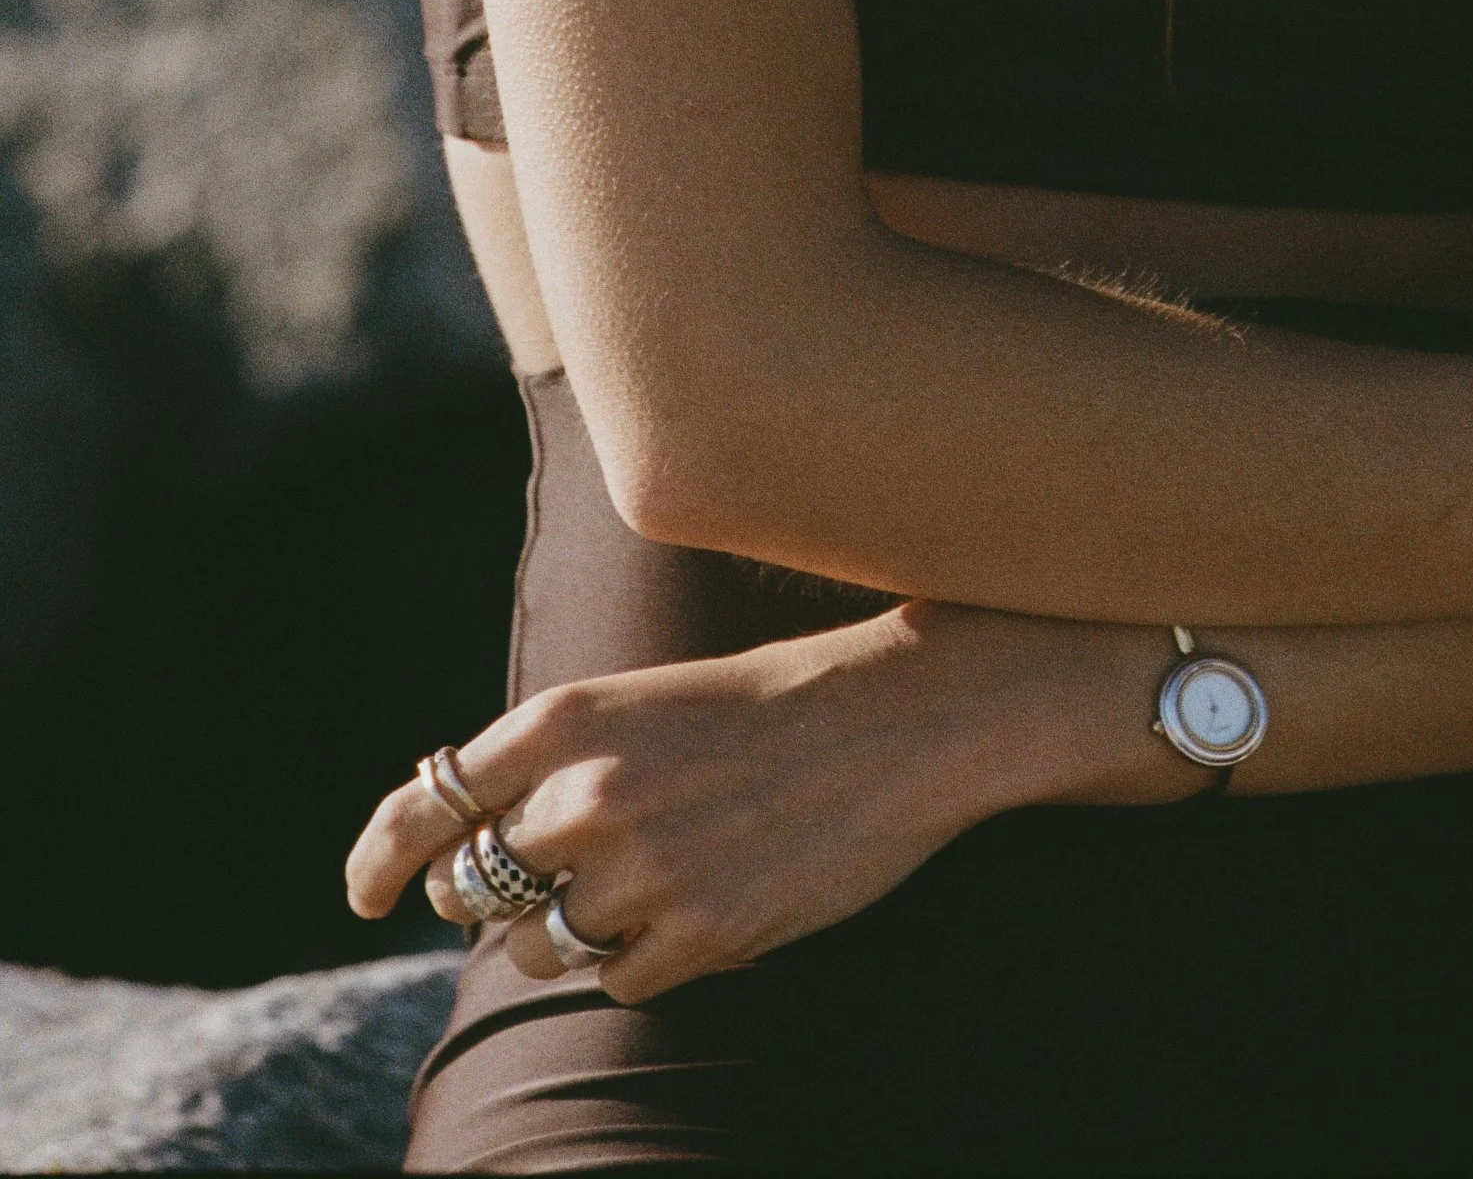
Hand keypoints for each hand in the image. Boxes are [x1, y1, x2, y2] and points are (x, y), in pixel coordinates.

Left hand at [345, 603, 1172, 998]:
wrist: (898, 718)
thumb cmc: (764, 705)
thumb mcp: (643, 701)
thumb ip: (555, 761)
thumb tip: (468, 846)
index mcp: (566, 720)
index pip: (428, 806)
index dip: (379, 859)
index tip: (364, 897)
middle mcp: (588, 793)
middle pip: (478, 894)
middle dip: (504, 900)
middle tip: (563, 879)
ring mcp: (643, 870)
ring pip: (540, 950)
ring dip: (574, 933)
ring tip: (652, 881)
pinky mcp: (700, 936)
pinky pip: (618, 982)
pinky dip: (645, 957)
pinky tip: (704, 901)